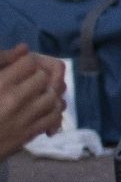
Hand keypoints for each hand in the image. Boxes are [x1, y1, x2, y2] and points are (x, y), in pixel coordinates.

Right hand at [0, 45, 66, 160]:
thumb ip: (1, 61)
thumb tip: (25, 48)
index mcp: (0, 83)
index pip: (29, 62)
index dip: (27, 62)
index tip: (22, 68)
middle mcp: (14, 99)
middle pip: (44, 78)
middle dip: (39, 76)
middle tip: (31, 80)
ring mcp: (24, 117)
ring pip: (53, 97)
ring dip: (48, 93)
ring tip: (39, 93)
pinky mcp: (29, 133)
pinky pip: (54, 117)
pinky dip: (53, 111)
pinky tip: (43, 109)